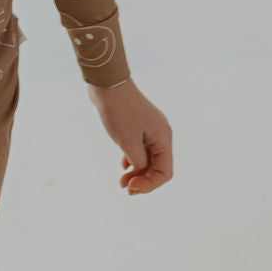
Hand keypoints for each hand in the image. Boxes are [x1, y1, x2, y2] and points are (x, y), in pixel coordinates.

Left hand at [87, 77, 172, 195]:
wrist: (107, 82)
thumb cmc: (119, 111)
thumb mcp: (128, 143)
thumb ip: (139, 163)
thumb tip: (141, 171)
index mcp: (163, 138)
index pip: (165, 172)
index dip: (150, 184)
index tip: (131, 187)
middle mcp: (160, 133)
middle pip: (158, 166)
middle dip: (143, 180)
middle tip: (125, 188)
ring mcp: (149, 128)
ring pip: (148, 158)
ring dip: (137, 172)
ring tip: (121, 181)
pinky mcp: (137, 125)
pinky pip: (140, 149)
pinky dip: (133, 159)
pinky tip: (123, 165)